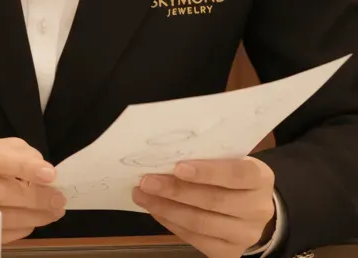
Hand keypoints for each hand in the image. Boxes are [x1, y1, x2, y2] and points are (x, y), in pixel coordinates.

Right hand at [0, 131, 65, 242]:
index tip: (50, 174)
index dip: (23, 167)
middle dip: (35, 198)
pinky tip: (32, 220)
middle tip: (58, 200)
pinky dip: (20, 228)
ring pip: (0, 215)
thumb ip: (21, 154)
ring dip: (32, 216)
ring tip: (53, 212)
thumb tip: (45, 176)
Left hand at [132, 157, 276, 257]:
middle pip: (214, 201)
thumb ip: (204, 156)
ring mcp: (246, 234)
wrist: (251, 207)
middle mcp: (258, 209)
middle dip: (175, 190)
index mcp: (260, 177)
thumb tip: (163, 154)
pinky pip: (196, 240)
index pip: (235, 173)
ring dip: (166, 208)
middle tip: (146, 181)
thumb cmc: (229, 173)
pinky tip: (155, 210)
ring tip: (141, 195)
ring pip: (201, 223)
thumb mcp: (226, 158)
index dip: (207, 171)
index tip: (177, 167)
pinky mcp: (231, 252)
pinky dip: (171, 224)